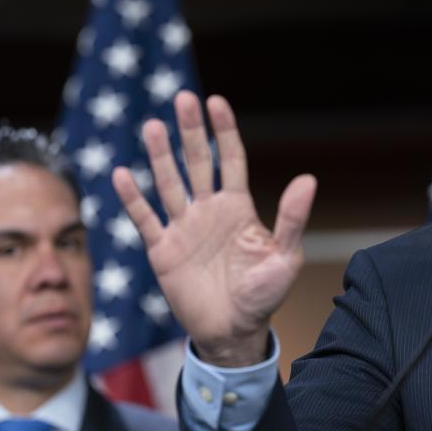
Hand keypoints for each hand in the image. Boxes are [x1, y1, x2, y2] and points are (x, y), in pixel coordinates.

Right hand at [112, 91, 316, 366]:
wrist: (233, 332)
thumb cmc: (264, 295)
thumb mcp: (286, 257)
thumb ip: (292, 219)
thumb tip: (309, 179)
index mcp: (238, 207)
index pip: (230, 159)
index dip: (223, 131)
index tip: (216, 102)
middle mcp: (209, 210)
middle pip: (197, 162)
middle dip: (190, 131)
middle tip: (183, 98)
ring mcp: (184, 228)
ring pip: (169, 183)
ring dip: (161, 156)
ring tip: (154, 126)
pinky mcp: (163, 250)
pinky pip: (145, 218)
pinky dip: (133, 198)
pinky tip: (122, 174)